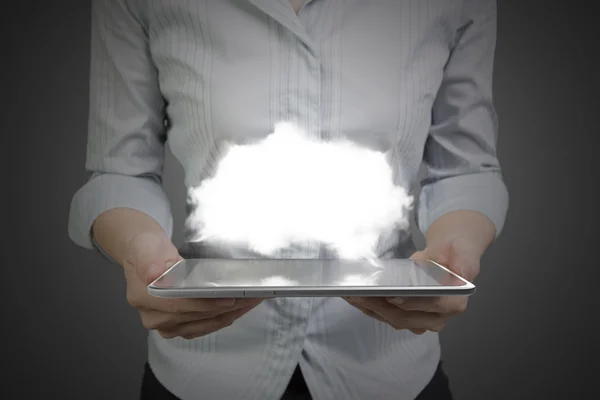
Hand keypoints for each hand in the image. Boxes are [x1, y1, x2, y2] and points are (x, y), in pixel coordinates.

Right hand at [122, 231, 263, 339]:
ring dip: (232, 313)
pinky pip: (207, 325)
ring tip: (253, 299)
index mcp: (143, 297)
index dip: (207, 303)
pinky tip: (241, 306)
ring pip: (206, 323)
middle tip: (252, 294)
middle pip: (197, 316)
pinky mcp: (179, 327)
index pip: (180, 304)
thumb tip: (153, 273)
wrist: (143, 252)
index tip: (231, 297)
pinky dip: (226, 316)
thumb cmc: (147, 247)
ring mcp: (166, 325)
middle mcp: (153, 317)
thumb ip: (150, 258)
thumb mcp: (145, 244)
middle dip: (228, 306)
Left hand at [344, 235, 481, 334]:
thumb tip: (449, 267)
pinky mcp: (408, 317)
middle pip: (405, 317)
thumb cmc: (454, 252)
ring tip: (350, 294)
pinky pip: (386, 315)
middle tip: (358, 294)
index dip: (412, 302)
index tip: (392, 296)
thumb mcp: (462, 251)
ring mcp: (422, 320)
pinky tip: (355, 297)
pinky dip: (369, 307)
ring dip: (369, 308)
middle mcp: (438, 317)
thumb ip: (461, 260)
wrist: (449, 255)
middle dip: (379, 306)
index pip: (432, 306)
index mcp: (454, 302)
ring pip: (392, 319)